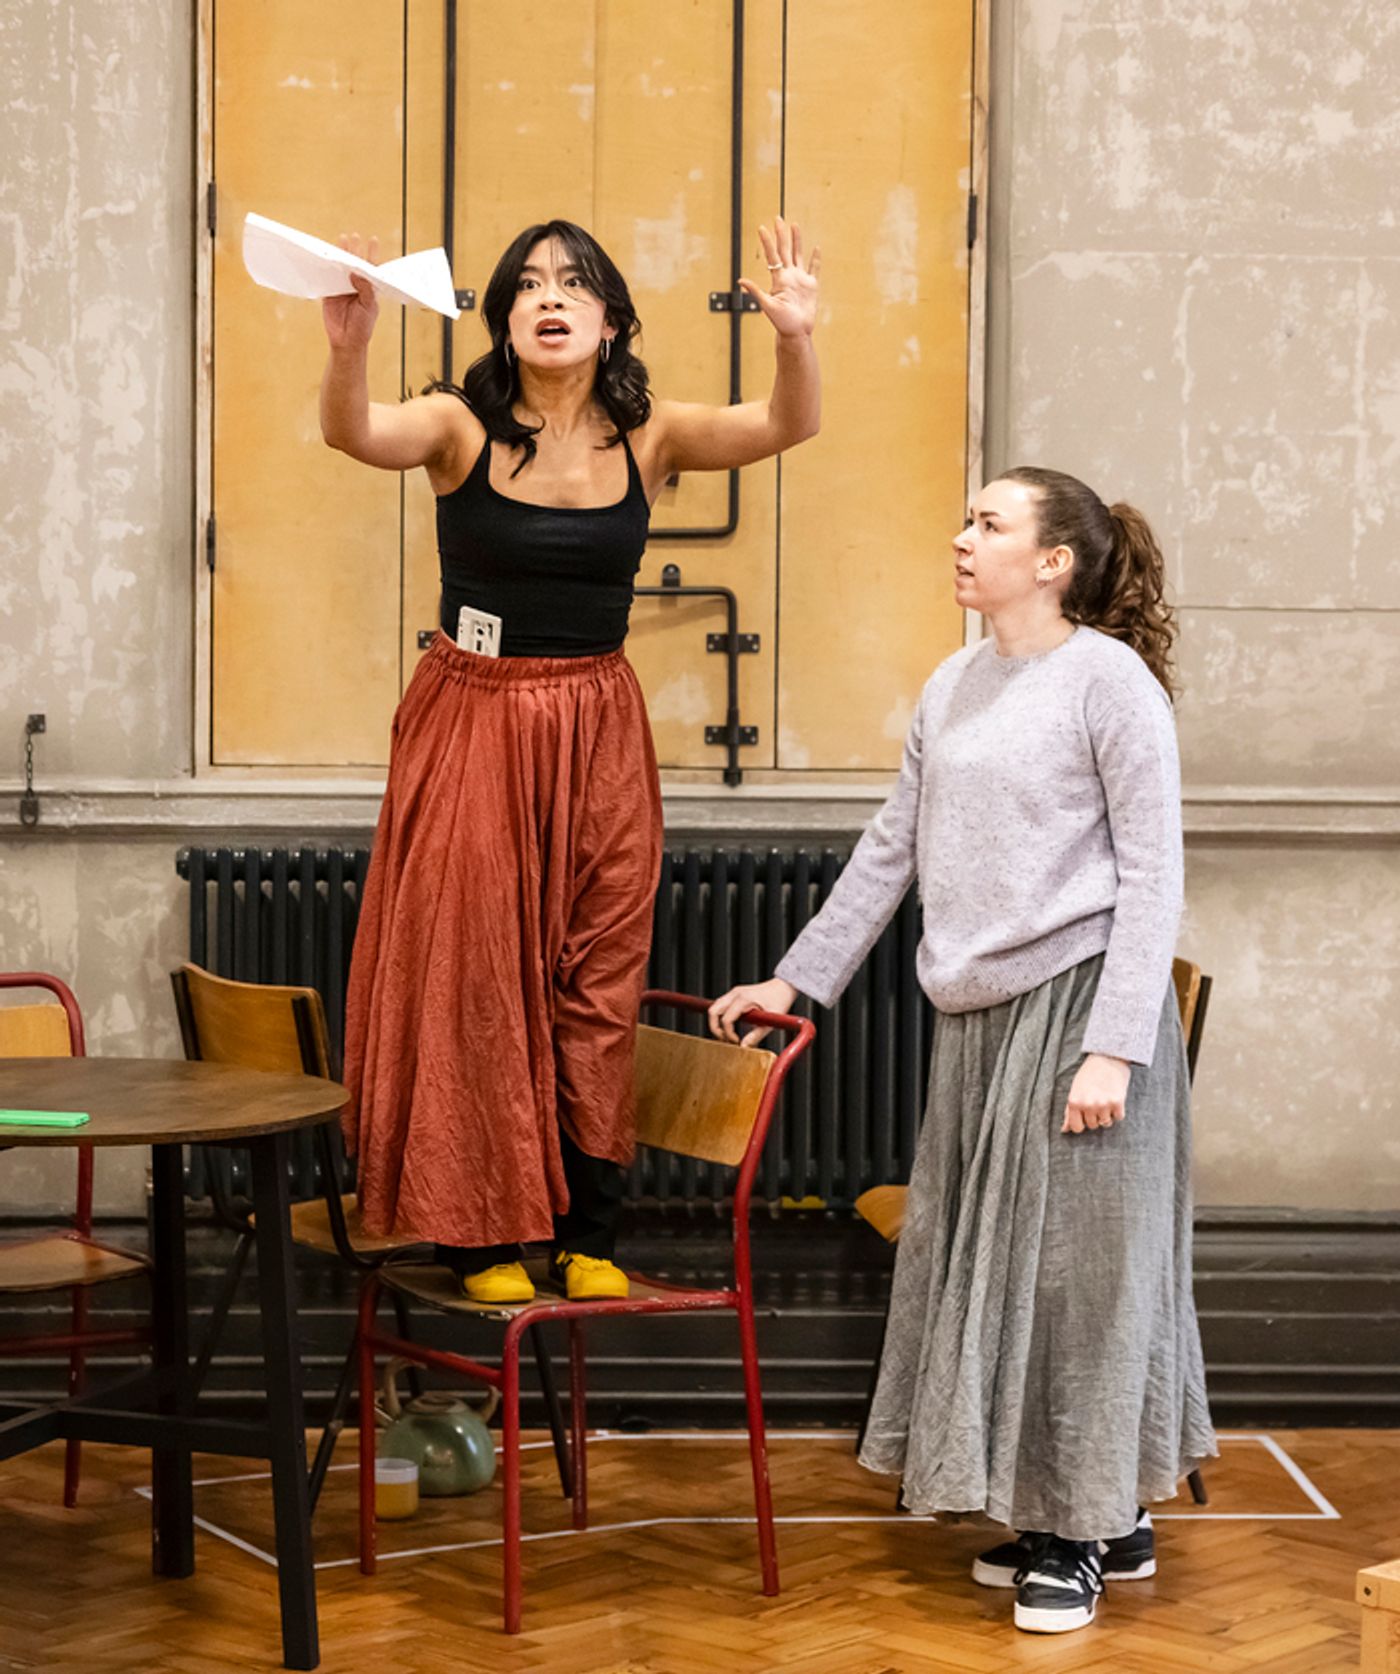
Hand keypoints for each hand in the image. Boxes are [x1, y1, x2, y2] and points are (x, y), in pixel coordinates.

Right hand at [322, 233, 380, 352]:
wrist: (346, 342)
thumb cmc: (362, 327)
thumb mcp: (368, 307)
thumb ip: (365, 289)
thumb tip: (356, 271)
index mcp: (368, 289)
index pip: (371, 269)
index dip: (372, 254)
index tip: (373, 240)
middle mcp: (356, 285)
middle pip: (355, 264)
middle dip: (354, 249)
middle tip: (353, 236)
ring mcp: (342, 288)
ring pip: (341, 268)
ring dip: (340, 254)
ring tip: (341, 239)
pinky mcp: (329, 293)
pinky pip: (327, 278)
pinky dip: (326, 267)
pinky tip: (325, 256)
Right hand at [708, 978, 798, 1047]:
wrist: (784, 986)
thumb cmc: (780, 999)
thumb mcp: (771, 1020)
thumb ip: (756, 1035)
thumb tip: (744, 1047)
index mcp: (743, 998)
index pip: (726, 1020)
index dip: (728, 1034)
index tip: (737, 1042)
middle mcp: (736, 993)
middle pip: (713, 1011)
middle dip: (715, 1028)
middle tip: (725, 1039)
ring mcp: (734, 993)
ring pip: (715, 1008)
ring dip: (717, 1023)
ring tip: (727, 1035)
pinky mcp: (735, 994)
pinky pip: (721, 1006)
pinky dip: (722, 1017)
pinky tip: (732, 1026)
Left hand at [738, 216, 819, 338]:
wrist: (796, 333)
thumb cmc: (782, 323)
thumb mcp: (767, 306)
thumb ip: (755, 292)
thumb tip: (740, 281)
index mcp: (778, 279)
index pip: (772, 256)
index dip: (767, 242)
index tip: (761, 228)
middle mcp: (788, 276)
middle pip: (784, 250)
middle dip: (781, 234)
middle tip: (778, 218)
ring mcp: (800, 280)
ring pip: (798, 255)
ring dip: (796, 240)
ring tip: (794, 225)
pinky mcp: (811, 286)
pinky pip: (814, 269)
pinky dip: (815, 258)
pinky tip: (816, 248)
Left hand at [1062, 1053, 1131, 1134]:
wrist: (1108, 1057)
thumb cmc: (1089, 1074)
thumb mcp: (1075, 1090)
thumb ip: (1069, 1111)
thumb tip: (1064, 1130)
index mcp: (1074, 1102)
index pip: (1076, 1128)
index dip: (1082, 1123)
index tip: (1085, 1115)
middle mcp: (1088, 1105)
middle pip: (1092, 1125)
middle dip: (1094, 1116)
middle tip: (1096, 1100)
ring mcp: (1103, 1104)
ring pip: (1106, 1123)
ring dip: (1107, 1114)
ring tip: (1105, 1098)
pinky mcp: (1118, 1102)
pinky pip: (1119, 1117)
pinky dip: (1118, 1111)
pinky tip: (1114, 1097)